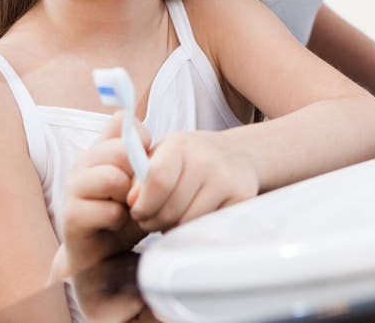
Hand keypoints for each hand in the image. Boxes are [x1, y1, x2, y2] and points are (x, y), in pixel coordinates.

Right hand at [54, 112, 149, 281]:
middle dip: (136, 175)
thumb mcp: (138, 179)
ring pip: (113, 178)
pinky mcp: (71, 215)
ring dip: (127, 198)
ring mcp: (73, 186)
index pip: (124, 123)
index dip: (142, 140)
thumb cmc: (125, 211)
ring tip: (124, 208)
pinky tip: (114, 224)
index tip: (145, 160)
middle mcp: (83, 161)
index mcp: (100, 147)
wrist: (102, 253)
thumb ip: (140, 154)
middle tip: (134, 193)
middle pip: (121, 150)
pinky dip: (119, 220)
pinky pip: (110, 210)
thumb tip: (129, 122)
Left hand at [128, 130, 258, 232]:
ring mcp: (226, 179)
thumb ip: (140, 176)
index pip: (157, 181)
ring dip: (174, 228)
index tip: (139, 211)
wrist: (235, 155)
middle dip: (155, 222)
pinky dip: (196, 230)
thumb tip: (133, 202)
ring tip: (175, 216)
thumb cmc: (189, 159)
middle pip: (170, 210)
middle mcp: (206, 159)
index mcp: (180, 144)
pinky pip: (207, 229)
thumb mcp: (161, 156)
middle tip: (155, 219)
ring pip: (187, 224)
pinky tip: (196, 216)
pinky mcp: (241, 198)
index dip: (143, 204)